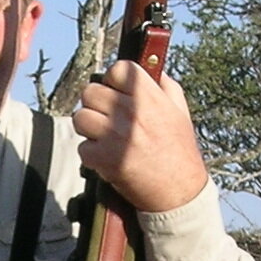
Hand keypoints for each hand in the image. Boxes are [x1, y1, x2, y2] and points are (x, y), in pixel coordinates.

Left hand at [72, 58, 210, 212]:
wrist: (178, 192)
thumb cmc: (179, 152)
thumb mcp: (180, 111)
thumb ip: (164, 85)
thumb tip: (149, 68)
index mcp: (149, 96)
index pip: (117, 69)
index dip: (112, 80)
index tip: (115, 91)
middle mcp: (131, 112)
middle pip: (90, 91)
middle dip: (96, 104)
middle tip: (106, 117)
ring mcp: (115, 135)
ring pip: (80, 118)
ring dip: (89, 128)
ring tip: (104, 137)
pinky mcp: (104, 158)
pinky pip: (82, 147)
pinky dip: (91, 154)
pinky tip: (107, 157)